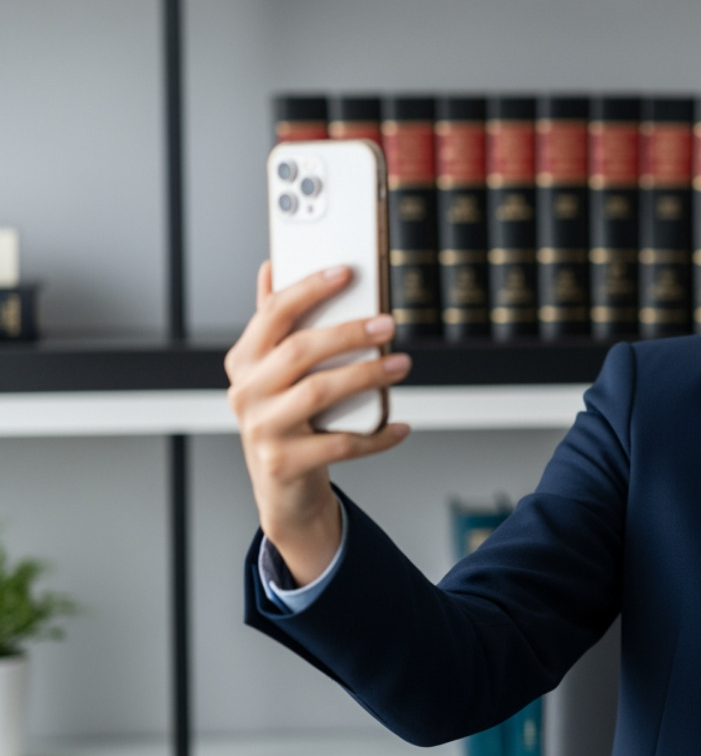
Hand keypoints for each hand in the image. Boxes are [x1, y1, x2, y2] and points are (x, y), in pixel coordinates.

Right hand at [224, 260, 412, 583]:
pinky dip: (376, 435)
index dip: (309, 289)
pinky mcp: (284, 463)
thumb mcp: (272, 371)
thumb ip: (274, 323)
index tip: (346, 272)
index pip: (272, 314)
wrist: (281, 487)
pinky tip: (399, 425)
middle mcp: (246, 392)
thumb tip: (272, 267)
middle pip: (300, 351)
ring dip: (367, 376)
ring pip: (320, 393)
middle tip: (389, 324)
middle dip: (349, 333)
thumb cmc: (284, 416)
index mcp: (244, 361)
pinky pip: (340, 443)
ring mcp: (262, 429)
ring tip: (401, 364)